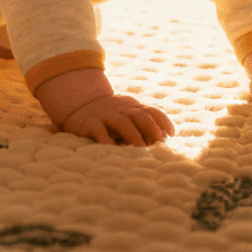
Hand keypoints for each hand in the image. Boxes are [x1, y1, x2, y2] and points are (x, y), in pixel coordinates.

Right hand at [34, 67, 174, 146]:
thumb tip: (163, 140)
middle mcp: (123, 111)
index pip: (152, 112)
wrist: (81, 103)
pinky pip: (98, 129)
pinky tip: (110, 147)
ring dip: (133, 134)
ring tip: (140, 148)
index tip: (171, 135)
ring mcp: (107, 116)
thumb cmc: (113, 117)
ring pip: (121, 122)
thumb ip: (145, 126)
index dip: (163, 122)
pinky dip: (104, 137)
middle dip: (151, 127)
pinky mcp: (91, 123)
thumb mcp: (130, 116)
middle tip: (159, 142)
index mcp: (134, 108)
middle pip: (140, 116)